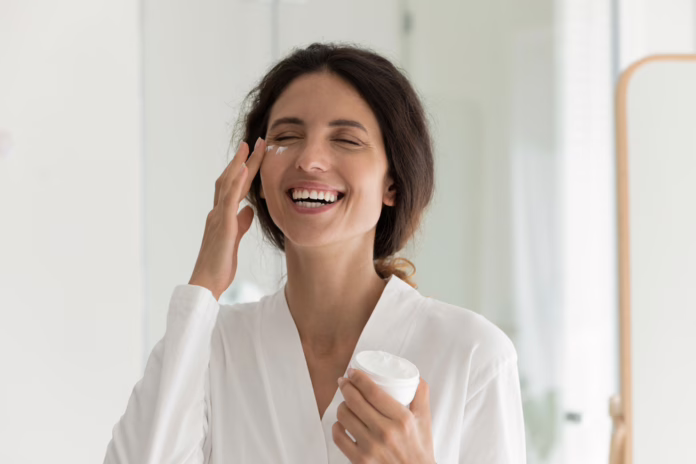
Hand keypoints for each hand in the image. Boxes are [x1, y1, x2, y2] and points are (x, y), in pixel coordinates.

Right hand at [188, 137, 266, 299]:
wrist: (206, 282)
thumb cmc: (219, 265)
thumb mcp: (234, 240)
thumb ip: (241, 223)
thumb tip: (249, 210)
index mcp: (221, 216)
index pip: (233, 187)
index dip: (242, 170)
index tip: (252, 154)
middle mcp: (217, 212)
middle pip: (230, 179)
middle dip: (242, 159)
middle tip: (254, 142)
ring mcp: (218, 217)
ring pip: (228, 184)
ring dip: (240, 164)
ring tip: (251, 147)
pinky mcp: (223, 225)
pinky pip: (229, 199)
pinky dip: (236, 182)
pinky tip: (244, 169)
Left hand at [333, 368, 435, 463]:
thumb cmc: (419, 450)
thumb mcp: (425, 421)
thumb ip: (422, 396)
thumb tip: (415, 377)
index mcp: (402, 420)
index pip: (373, 391)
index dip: (358, 378)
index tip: (352, 372)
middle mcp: (385, 432)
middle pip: (355, 400)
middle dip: (346, 387)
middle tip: (345, 382)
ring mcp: (371, 447)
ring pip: (344, 416)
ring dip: (342, 405)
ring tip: (346, 403)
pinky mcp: (360, 461)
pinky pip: (339, 437)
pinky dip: (337, 426)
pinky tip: (342, 423)